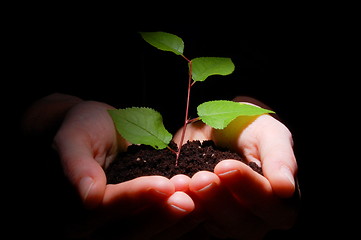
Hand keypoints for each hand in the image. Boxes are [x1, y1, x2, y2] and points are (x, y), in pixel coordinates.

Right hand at [51, 99, 194, 238]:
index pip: (104, 209)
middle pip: (129, 231)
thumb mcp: (73, 137)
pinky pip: (162, 229)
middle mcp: (95, 227)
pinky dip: (183, 222)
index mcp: (73, 211)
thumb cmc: (82, 129)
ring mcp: (120, 226)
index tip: (164, 185)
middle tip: (189, 198)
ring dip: (177, 221)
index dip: (135, 197)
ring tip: (202, 201)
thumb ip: (76, 164)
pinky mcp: (141, 220)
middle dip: (161, 214)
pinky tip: (205, 209)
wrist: (99, 130)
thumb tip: (88, 196)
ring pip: (150, 234)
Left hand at [173, 111, 298, 238]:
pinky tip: (173, 192)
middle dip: (219, 199)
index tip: (225, 166)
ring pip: (217, 228)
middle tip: (200, 178)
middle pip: (243, 223)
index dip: (248, 188)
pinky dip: (183, 211)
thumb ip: (279, 157)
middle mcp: (258, 219)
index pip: (271, 204)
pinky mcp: (206, 223)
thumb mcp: (269, 133)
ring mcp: (230, 224)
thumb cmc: (252, 130)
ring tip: (184, 184)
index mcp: (281, 201)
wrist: (223, 131)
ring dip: (199, 207)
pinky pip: (194, 226)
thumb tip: (285, 187)